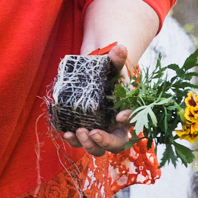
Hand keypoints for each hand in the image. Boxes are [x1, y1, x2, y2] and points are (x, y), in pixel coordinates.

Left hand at [65, 40, 136, 155]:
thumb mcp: (112, 66)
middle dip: (104, 142)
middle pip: (115, 145)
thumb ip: (117, 59)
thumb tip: (121, 47)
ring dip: (87, 145)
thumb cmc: (107, 74)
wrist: (93, 78)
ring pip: (97, 149)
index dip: (128, 120)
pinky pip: (79, 143)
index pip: (132, 121)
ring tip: (77, 132)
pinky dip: (72, 140)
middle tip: (93, 132)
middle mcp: (114, 128)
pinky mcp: (83, 132)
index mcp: (126, 113)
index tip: (120, 116)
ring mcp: (98, 132)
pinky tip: (66, 133)